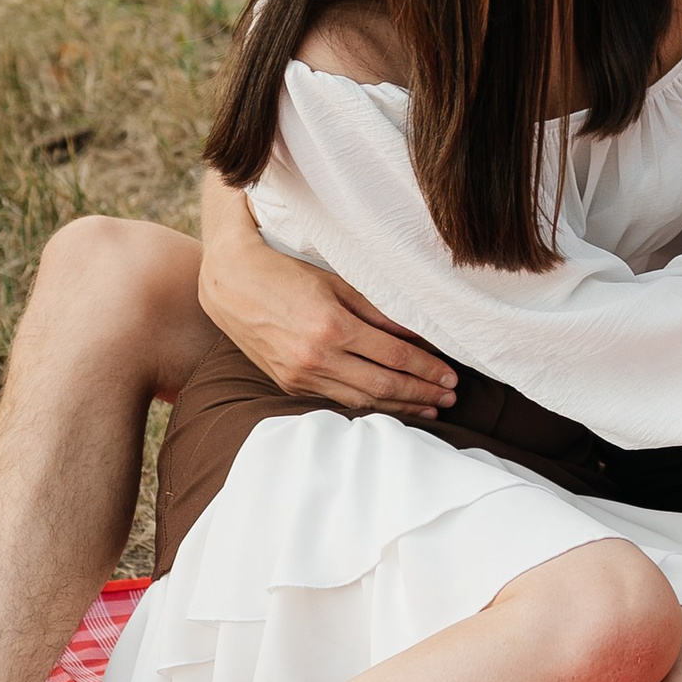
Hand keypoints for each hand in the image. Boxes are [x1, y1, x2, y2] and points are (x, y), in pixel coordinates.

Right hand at [199, 191, 456, 418]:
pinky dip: (367, 406)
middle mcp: (317, 357)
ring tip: (429, 408)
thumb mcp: (336, 283)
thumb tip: (418, 333)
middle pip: (383, 385)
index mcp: (333, 326)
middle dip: (422, 393)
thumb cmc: (286, 273)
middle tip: (450, 398)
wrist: (229, 283)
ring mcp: (301, 375)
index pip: (395, 356)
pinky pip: (336, 400)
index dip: (427, 368)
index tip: (451, 376)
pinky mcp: (289, 384)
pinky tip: (388, 407)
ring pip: (362, 400)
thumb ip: (378, 311)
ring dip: (400, 407)